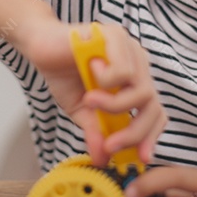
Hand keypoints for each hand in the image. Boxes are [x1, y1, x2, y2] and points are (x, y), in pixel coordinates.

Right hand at [16, 20, 166, 166]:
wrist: (41, 45)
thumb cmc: (63, 74)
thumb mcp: (81, 111)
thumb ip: (96, 132)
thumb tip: (103, 159)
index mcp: (134, 81)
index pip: (155, 112)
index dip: (151, 135)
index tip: (140, 158)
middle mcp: (138, 65)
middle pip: (153, 106)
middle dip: (133, 132)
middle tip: (110, 144)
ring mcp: (130, 49)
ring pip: (142, 91)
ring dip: (114, 105)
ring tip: (90, 100)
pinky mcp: (118, 36)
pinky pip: (124, 70)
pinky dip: (106, 80)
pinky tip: (90, 70)